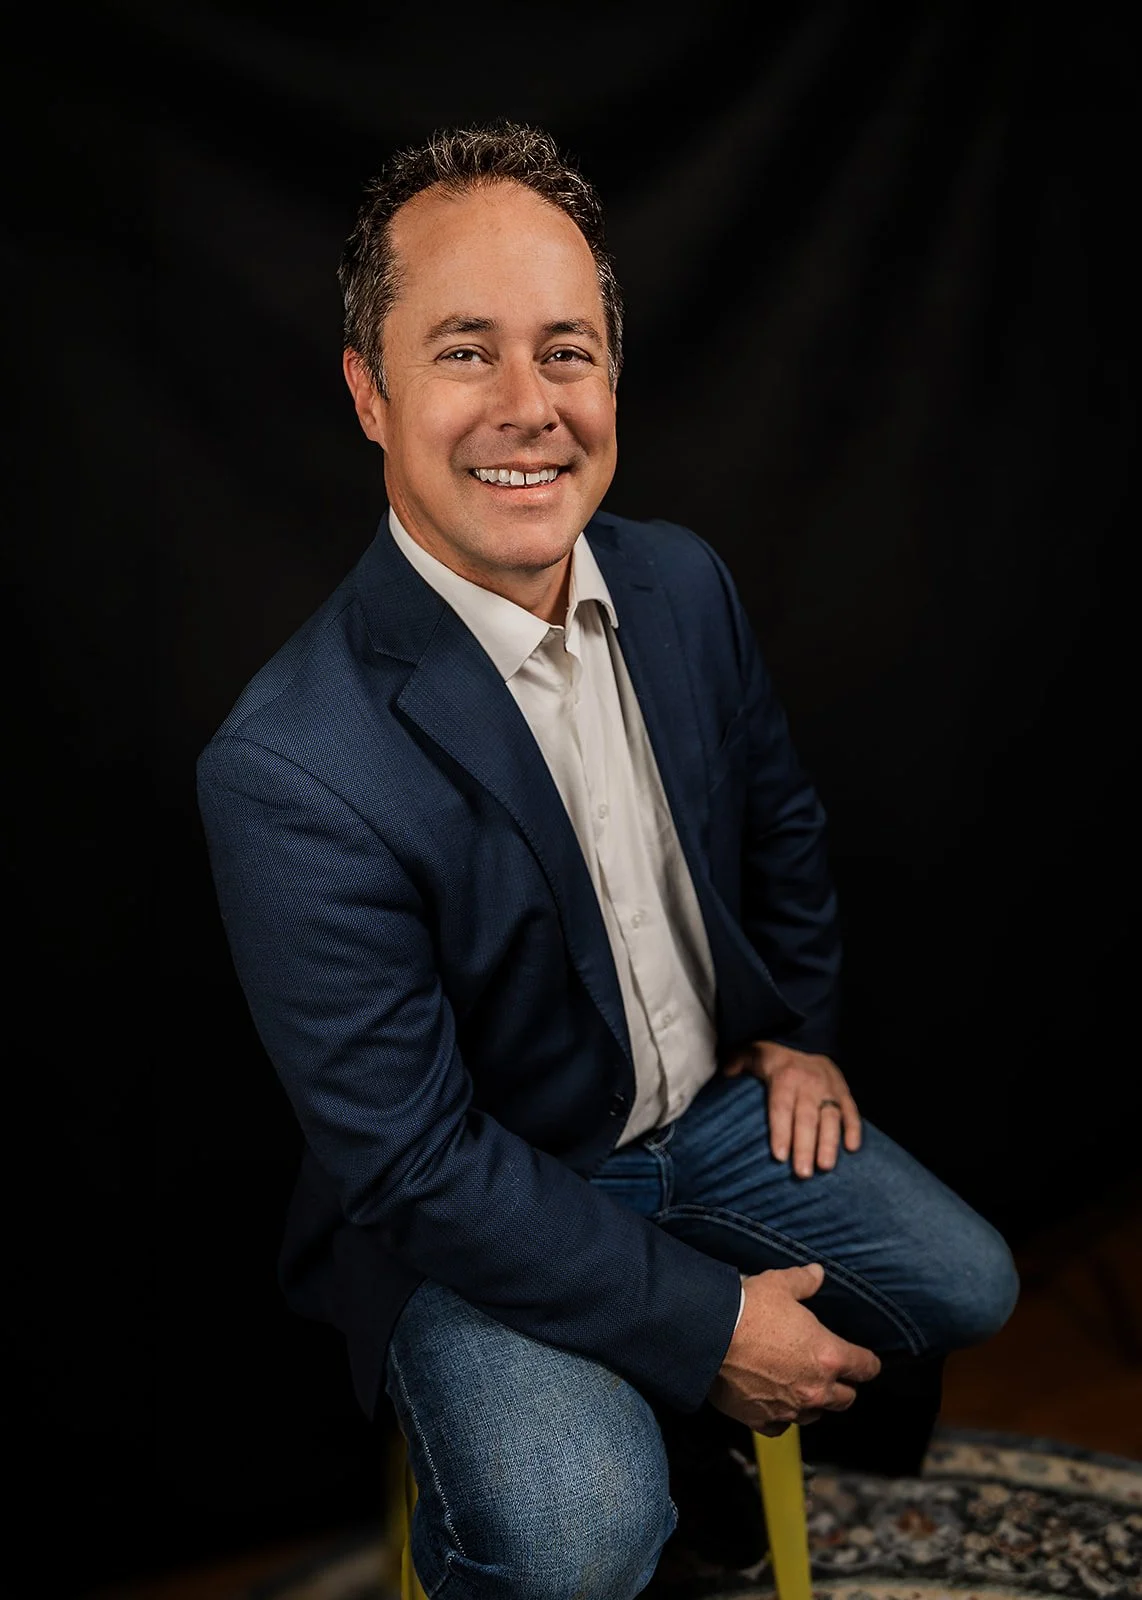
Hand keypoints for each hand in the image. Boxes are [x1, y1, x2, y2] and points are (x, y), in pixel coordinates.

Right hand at [708, 1263, 880, 1434]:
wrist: (708, 1335)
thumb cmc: (748, 1309)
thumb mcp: (779, 1284)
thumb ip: (804, 1281)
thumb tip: (818, 1274)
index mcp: (828, 1355)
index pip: (866, 1367)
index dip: (868, 1362)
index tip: (865, 1361)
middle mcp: (815, 1388)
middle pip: (846, 1398)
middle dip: (843, 1385)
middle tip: (832, 1372)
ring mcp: (790, 1408)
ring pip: (816, 1415)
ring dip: (813, 1402)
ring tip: (802, 1386)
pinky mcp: (763, 1419)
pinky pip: (782, 1426)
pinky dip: (782, 1416)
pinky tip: (775, 1402)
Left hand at [723, 1040, 860, 1177]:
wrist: (806, 1037)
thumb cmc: (774, 1053)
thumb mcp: (752, 1052)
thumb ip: (737, 1062)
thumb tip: (726, 1073)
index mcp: (785, 1076)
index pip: (781, 1108)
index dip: (781, 1132)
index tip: (779, 1156)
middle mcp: (809, 1083)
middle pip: (806, 1119)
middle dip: (805, 1147)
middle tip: (803, 1173)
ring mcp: (829, 1088)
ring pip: (831, 1118)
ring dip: (829, 1143)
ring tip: (825, 1167)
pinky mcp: (844, 1091)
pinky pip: (851, 1111)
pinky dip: (853, 1129)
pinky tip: (851, 1148)